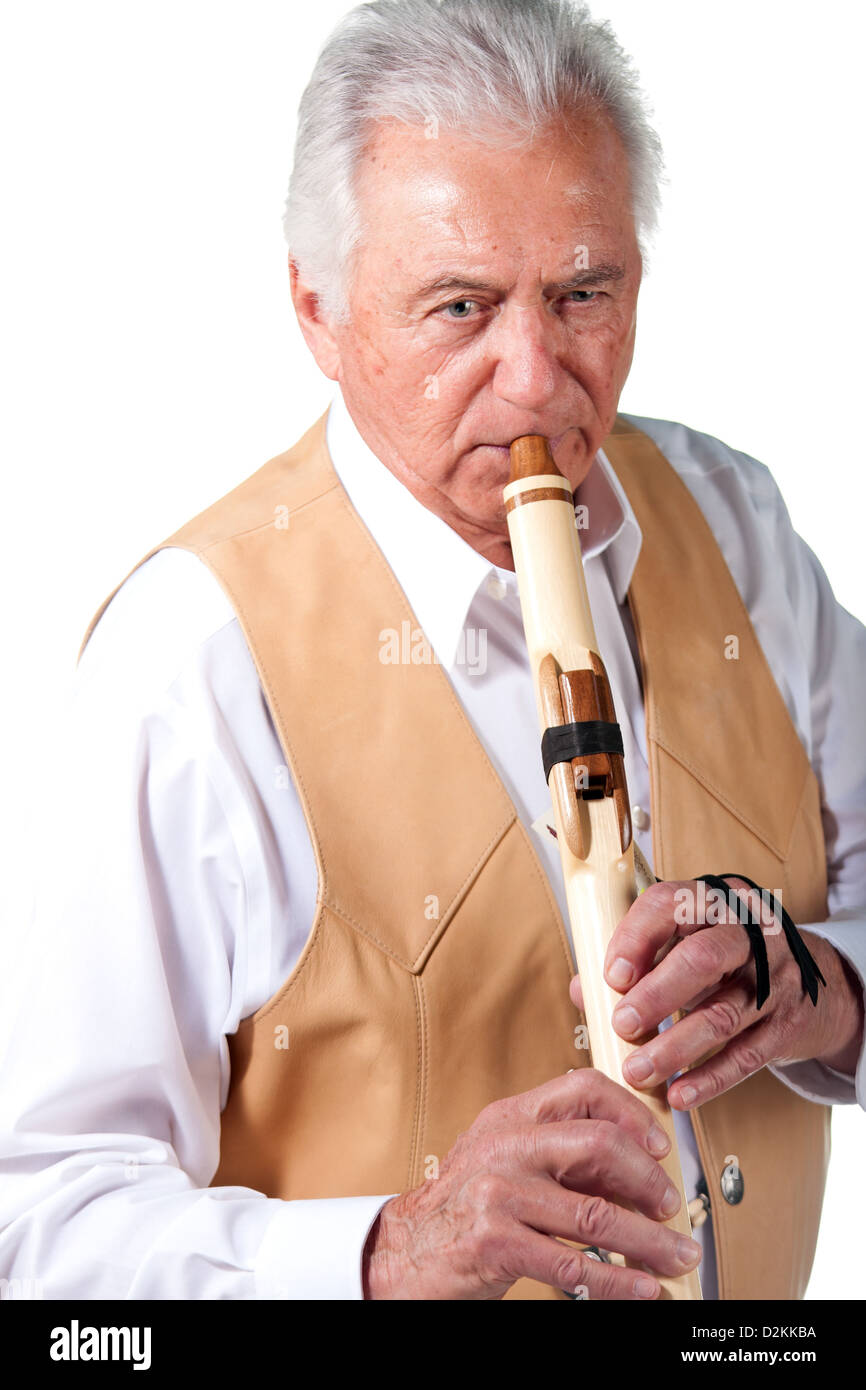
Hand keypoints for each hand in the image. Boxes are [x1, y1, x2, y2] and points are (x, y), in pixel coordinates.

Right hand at [361, 1068, 701, 1298]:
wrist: (402, 1254)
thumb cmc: (462, 1210)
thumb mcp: (504, 1161)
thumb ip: (557, 1154)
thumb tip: (636, 1169)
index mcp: (510, 1117)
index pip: (582, 1088)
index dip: (631, 1113)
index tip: (660, 1147)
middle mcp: (504, 1146)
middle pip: (599, 1146)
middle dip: (649, 1181)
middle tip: (672, 1207)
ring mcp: (497, 1192)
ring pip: (596, 1214)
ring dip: (650, 1241)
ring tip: (677, 1257)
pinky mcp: (494, 1242)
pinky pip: (573, 1264)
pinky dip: (618, 1282)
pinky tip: (641, 1287)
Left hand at [569, 878, 864, 1109]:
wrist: (819, 987)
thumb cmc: (733, 960)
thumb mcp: (690, 942)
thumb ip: (638, 961)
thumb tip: (582, 991)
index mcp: (717, 902)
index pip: (672, 904)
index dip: (637, 939)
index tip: (612, 976)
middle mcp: (752, 935)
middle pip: (702, 958)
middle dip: (656, 994)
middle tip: (622, 1024)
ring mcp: (775, 981)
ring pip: (722, 1014)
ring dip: (674, 1047)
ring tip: (637, 1071)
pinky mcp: (787, 1026)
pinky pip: (745, 1056)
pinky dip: (709, 1079)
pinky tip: (678, 1094)